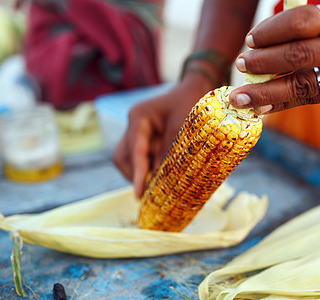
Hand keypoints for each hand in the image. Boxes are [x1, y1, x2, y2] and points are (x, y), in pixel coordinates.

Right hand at [113, 74, 213, 197]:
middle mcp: (134, 125)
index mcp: (139, 117)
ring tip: (156, 186)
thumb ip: (169, 152)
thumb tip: (160, 179)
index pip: (135, 150)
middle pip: (123, 157)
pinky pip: (140, 158)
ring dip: (140, 174)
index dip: (137, 174)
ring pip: (128, 159)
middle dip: (134, 175)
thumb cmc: (191, 103)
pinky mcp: (145, 140)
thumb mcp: (183, 127)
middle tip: (149, 192)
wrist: (196, 90)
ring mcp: (137, 132)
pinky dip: (148, 169)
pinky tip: (160, 177)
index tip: (139, 193)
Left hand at [229, 0, 319, 113]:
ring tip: (240, 96)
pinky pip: (310, 100)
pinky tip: (260, 107)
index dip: (273, 31)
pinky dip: (282, 104)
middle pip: (301, 56)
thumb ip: (303, 24)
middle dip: (264, 62)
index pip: (304, 22)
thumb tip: (258, 44)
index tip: (251, 40)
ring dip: (266, 92)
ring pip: (303, 85)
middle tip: (241, 64)